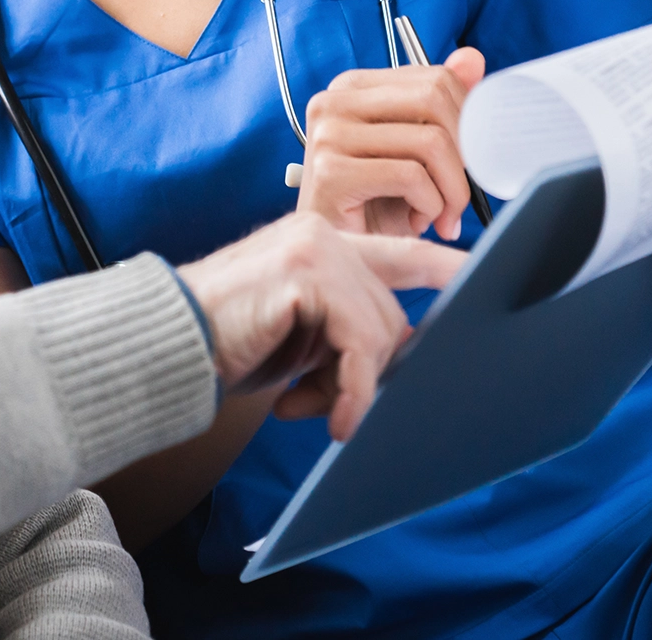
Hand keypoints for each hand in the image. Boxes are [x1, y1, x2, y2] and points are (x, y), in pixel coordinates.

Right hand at [176, 212, 466, 439]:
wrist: (168, 342)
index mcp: (320, 241)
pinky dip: (351, 389)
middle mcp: (322, 234)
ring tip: (313, 410)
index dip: (445, 266)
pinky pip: (358, 343)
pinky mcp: (307, 273)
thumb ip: (343, 336)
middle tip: (330, 406)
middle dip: (367, 370)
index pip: (400, 252)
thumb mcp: (299, 339)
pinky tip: (335, 418)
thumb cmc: (225, 341)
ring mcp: (316, 248)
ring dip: (352, 386)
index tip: (482, 280)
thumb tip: (395, 366)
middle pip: (390, 313)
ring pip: (379, 330)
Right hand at [298, 47, 486, 240]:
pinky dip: (431, 206)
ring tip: (440, 214)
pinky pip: (411, 177)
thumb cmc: (375, 203)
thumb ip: (439, 103)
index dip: (468, 121)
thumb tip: (472, 59)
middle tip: (459, 192)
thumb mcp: (413, 150)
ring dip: (451, 189)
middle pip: (435, 101)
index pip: (436, 78)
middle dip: (464, 153)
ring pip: (430, 142)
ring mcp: (327, 134)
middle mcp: (333, 102)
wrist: (340, 253)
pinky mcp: (329, 172)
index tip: (467, 160)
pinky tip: (418, 221)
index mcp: (352, 88)